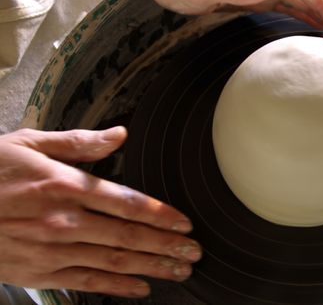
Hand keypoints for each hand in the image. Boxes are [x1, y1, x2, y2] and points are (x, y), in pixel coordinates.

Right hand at [0, 127, 200, 297]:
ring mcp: (52, 248)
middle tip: (195, 252)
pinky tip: (142, 288)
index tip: (185, 223)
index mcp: (65, 185)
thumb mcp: (28, 143)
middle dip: (167, 246)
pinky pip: (87, 281)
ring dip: (152, 267)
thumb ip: (78, 143)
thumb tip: (119, 135)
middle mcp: (64, 219)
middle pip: (128, 235)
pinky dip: (117, 286)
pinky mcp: (39, 270)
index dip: (161, 214)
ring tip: (180, 271)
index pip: (127, 201)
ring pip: (114, 260)